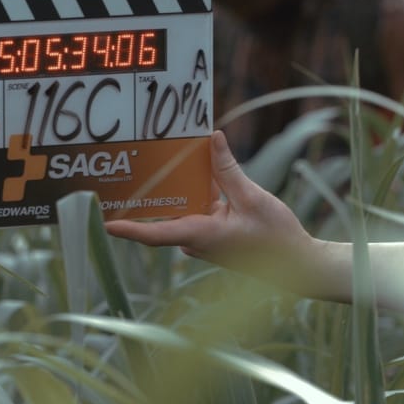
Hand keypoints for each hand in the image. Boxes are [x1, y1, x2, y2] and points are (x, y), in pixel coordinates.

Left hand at [105, 131, 320, 273]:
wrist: (299, 265)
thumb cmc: (277, 238)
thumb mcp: (252, 198)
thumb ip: (228, 169)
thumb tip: (212, 138)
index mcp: (201, 235)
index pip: (155, 235)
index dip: (129, 229)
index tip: (105, 223)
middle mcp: (195, 240)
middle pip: (162, 216)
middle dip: (146, 194)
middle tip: (125, 168)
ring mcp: (202, 239)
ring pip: (180, 211)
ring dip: (172, 189)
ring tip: (155, 158)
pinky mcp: (211, 235)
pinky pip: (194, 211)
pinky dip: (192, 193)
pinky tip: (190, 168)